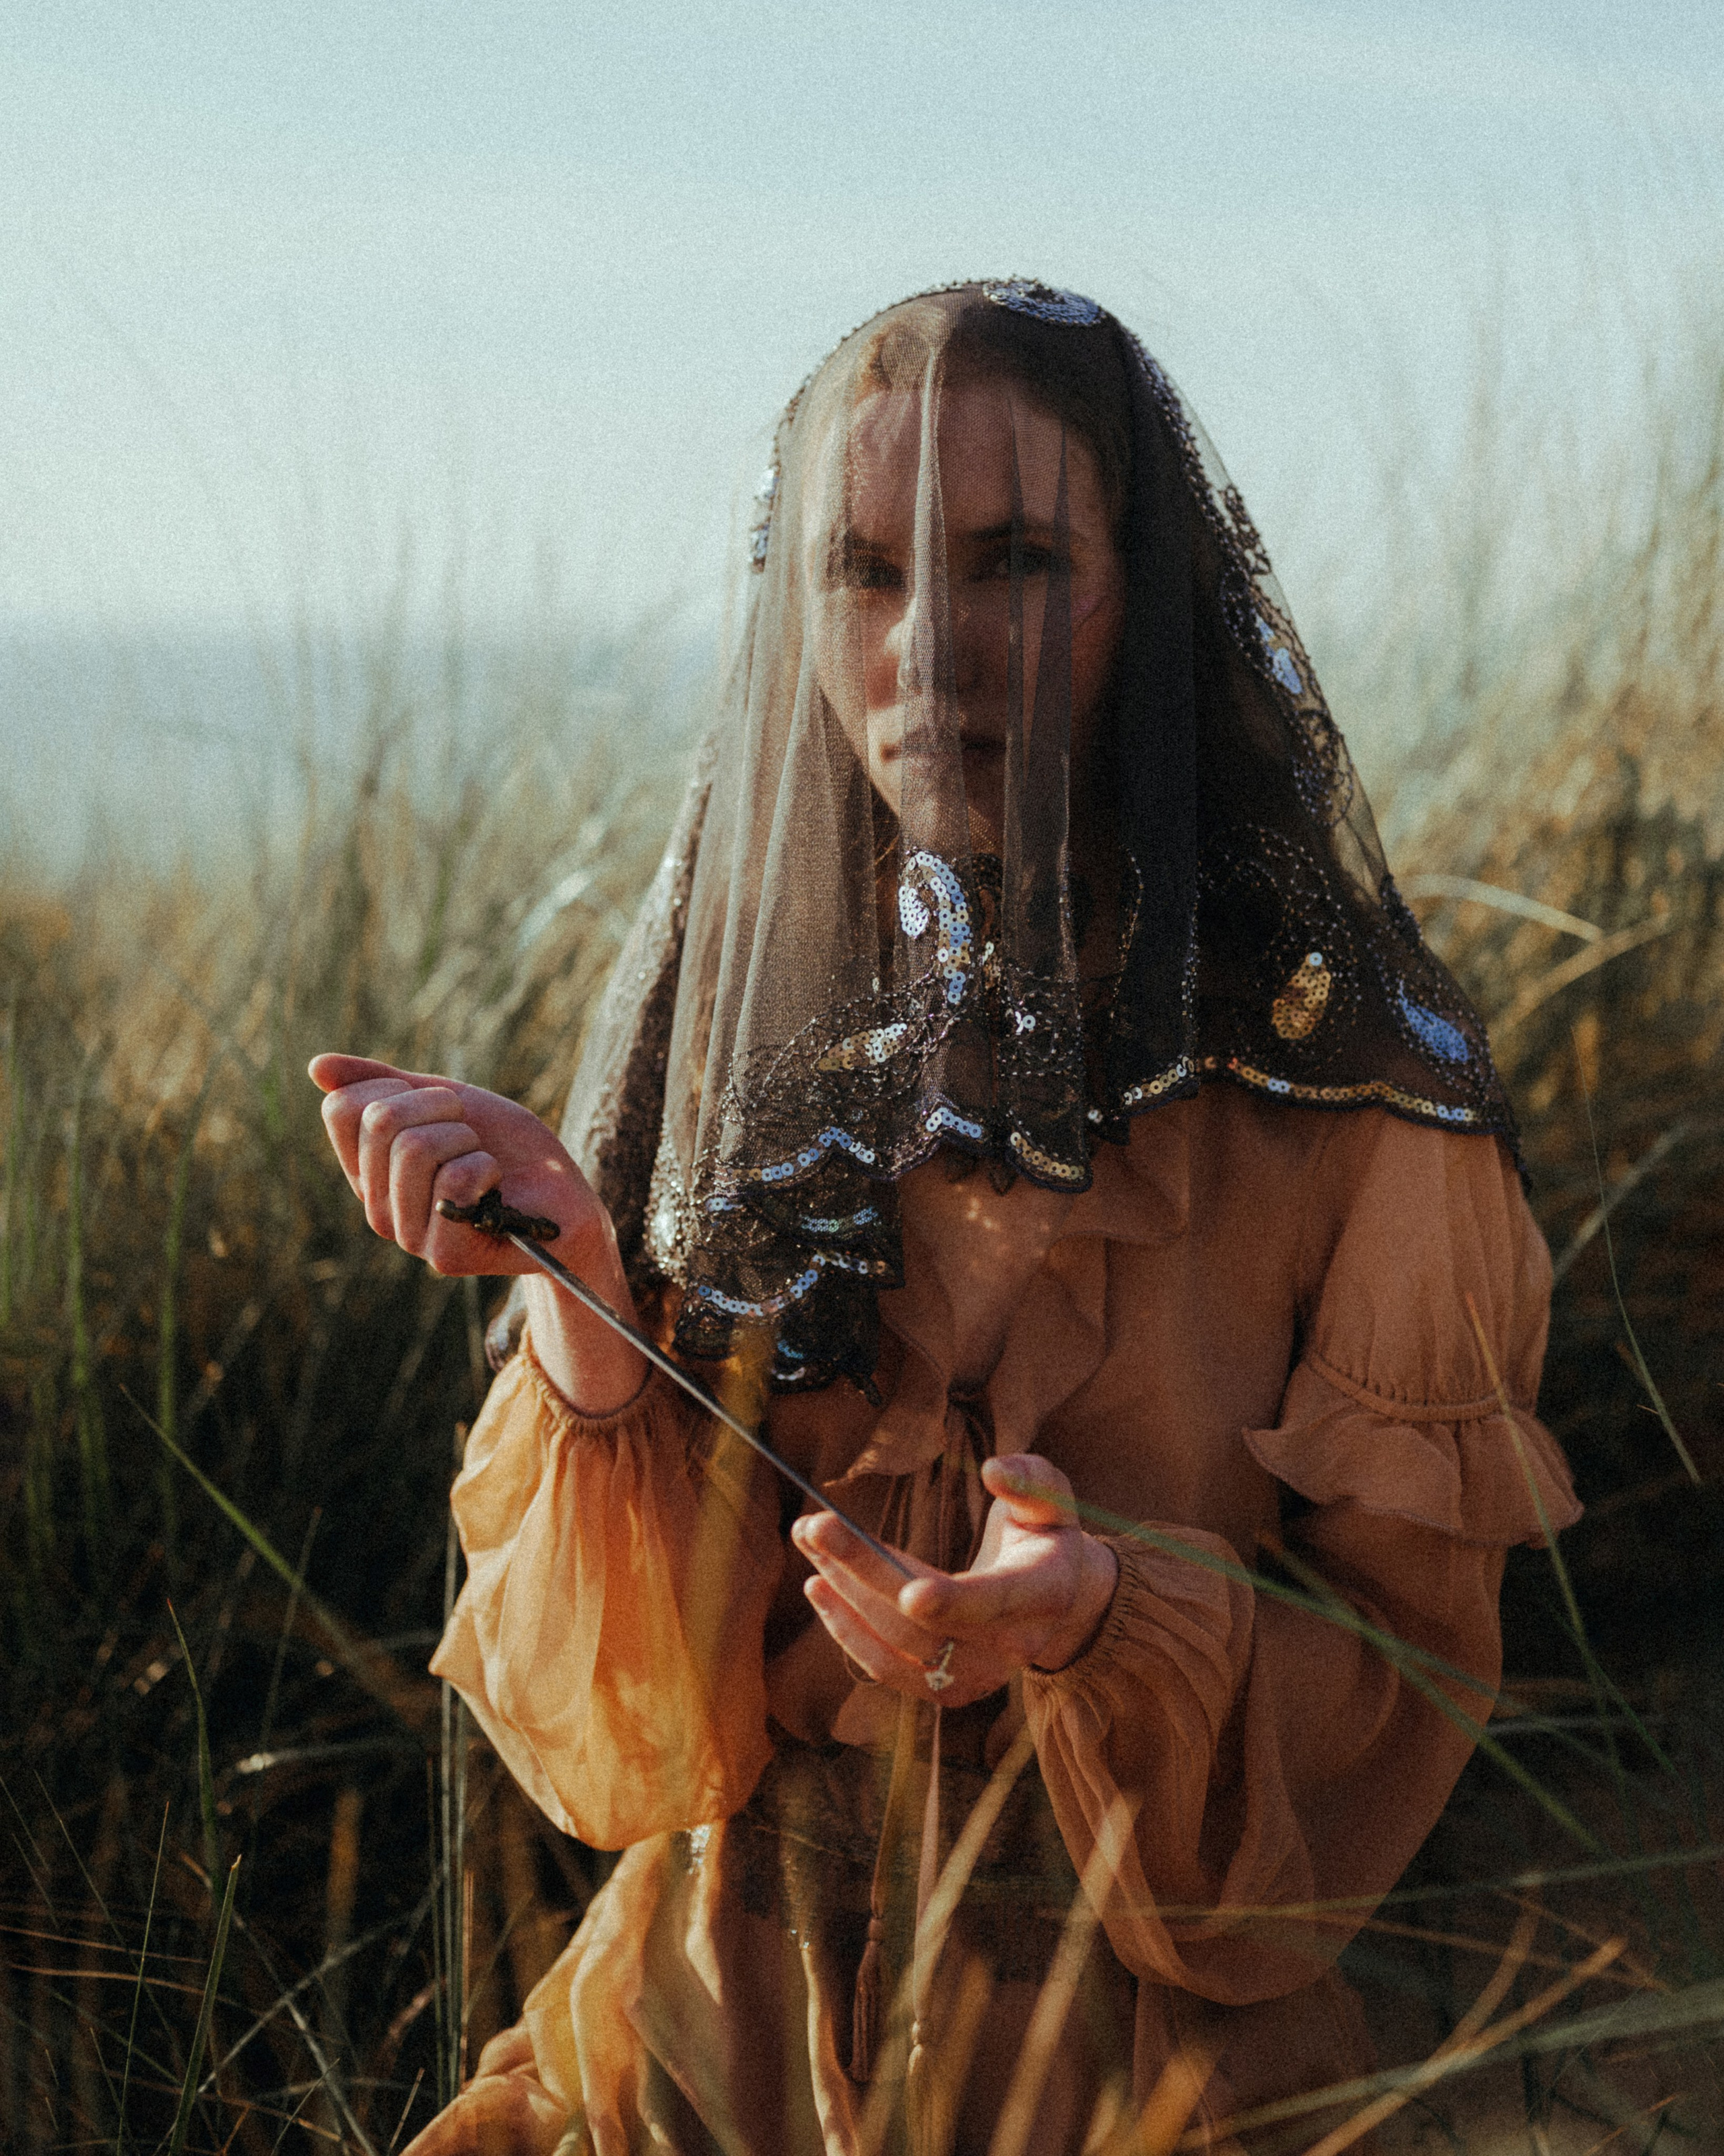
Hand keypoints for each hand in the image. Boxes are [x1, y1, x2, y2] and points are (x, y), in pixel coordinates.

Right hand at [309, 1053, 644, 1410]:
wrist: (564, 1195)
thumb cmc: (505, 1148)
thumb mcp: (445, 1101)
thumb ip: (382, 1083)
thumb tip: (316, 1066)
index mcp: (368, 1170)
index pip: (342, 1108)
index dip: (398, 1087)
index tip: (440, 1105)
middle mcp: (376, 1206)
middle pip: (380, 1121)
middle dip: (441, 1108)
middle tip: (470, 1134)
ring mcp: (406, 1234)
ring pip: (415, 1148)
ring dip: (467, 1139)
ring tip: (484, 1162)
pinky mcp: (443, 1254)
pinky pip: (454, 1181)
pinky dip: (488, 1168)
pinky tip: (498, 1191)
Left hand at [791, 1454, 1117, 1709]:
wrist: (1061, 1604)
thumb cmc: (1047, 1536)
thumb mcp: (1053, 1499)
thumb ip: (1029, 1481)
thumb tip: (993, 1469)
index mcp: (1042, 1594)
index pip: (993, 1603)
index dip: (953, 1603)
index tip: (909, 1592)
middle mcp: (1011, 1647)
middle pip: (924, 1623)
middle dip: (863, 1571)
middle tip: (815, 1524)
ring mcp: (977, 1677)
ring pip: (897, 1649)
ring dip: (844, 1598)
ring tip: (808, 1544)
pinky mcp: (946, 1690)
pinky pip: (887, 1670)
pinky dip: (848, 1632)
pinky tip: (820, 1589)